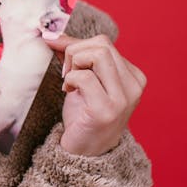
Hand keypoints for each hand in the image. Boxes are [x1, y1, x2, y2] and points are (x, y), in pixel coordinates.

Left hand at [44, 33, 146, 156]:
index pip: (104, 42)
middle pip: (102, 44)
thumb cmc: (83, 116)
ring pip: (97, 55)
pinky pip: (84, 77)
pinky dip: (70, 80)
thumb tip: (52, 32)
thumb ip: (77, 57)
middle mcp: (134, 85)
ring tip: (69, 83)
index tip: (62, 57)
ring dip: (74, 65)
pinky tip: (69, 93)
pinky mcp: (107, 110)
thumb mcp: (84, 82)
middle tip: (67, 75)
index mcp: (133, 76)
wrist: (84, 154)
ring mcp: (123, 98)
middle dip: (75, 53)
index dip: (77, 45)